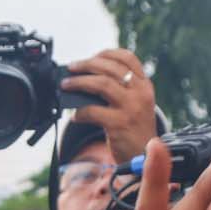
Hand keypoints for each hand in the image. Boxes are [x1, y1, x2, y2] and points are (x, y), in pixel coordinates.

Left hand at [61, 49, 159, 163]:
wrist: (143, 156)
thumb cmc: (133, 128)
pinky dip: (79, 113)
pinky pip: (92, 111)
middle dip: (86, 65)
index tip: (91, 57)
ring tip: (66, 85)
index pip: (128, 58)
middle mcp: (140, 93)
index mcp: (144, 85)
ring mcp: (131, 108)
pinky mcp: (119, 124)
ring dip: (79, 82)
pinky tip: (74, 116)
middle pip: (110, 68)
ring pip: (101, 84)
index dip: (107, 53)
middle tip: (71, 68)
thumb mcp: (135, 104)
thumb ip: (118, 90)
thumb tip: (85, 79)